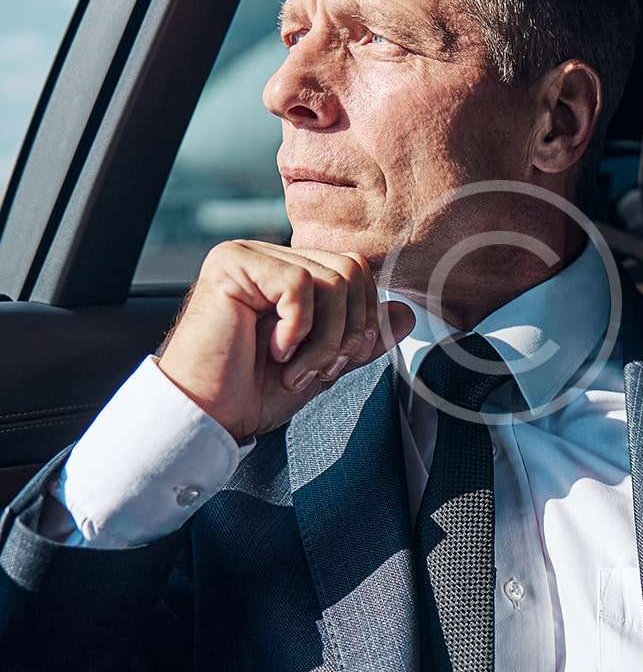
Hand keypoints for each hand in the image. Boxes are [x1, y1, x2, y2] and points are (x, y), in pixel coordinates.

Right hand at [156, 240, 414, 440]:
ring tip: (295, 369)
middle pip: (352, 271)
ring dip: (325, 339)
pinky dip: (299, 329)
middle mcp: (271, 256)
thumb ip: (362, 336)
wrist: (205, 417)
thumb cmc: (252, 392)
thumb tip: (407, 313)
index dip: (364, 320)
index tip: (337, 364)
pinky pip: (300, 285)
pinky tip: (275, 352)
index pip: (356, 272)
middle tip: (317, 371)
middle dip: (348, 332)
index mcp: (291, 273)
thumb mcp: (324, 364)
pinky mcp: (233, 264)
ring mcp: (250, 255)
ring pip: (333, 279)